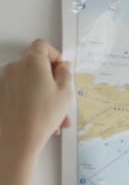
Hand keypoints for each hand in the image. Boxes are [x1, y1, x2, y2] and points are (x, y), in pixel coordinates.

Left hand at [0, 40, 72, 159]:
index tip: (62, 69)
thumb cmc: (42, 116)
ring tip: (56, 117)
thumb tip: (63, 67)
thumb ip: (66, 74)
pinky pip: (21, 92)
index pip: (43, 46)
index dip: (55, 56)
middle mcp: (17, 66)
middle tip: (62, 97)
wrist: (20, 138)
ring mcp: (7, 80)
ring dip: (44, 95)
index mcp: (33, 61)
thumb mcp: (65, 93)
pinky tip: (43, 118)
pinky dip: (32, 101)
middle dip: (51, 81)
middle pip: (37, 66)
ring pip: (30, 82)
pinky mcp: (3, 93)